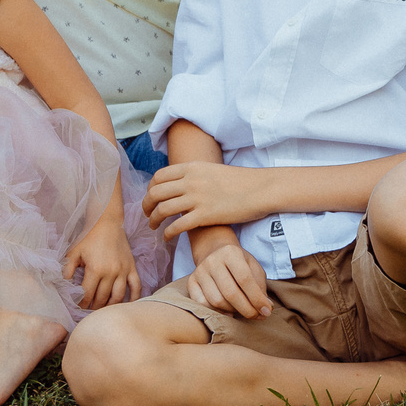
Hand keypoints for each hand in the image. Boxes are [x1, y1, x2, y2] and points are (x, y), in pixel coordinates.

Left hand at [65, 215, 140, 309]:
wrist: (107, 222)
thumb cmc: (89, 237)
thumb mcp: (74, 252)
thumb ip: (68, 269)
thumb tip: (63, 285)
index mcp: (96, 269)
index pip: (88, 294)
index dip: (82, 304)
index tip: (78, 309)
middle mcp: (111, 272)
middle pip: (102, 298)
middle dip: (94, 307)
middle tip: (89, 312)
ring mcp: (123, 271)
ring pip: (119, 297)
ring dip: (110, 306)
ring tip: (103, 310)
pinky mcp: (132, 268)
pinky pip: (136, 286)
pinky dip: (134, 298)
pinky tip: (127, 305)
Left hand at [141, 160, 269, 237]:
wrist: (259, 189)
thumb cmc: (238, 182)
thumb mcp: (211, 170)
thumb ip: (194, 175)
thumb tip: (179, 184)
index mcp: (192, 167)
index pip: (159, 177)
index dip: (150, 189)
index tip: (151, 199)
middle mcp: (191, 181)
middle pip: (155, 193)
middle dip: (146, 206)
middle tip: (146, 215)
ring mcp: (197, 198)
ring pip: (162, 210)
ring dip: (153, 220)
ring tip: (153, 227)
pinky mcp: (205, 215)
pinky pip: (177, 226)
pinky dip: (167, 233)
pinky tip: (167, 237)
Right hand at [181, 233, 269, 318]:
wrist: (215, 252)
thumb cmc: (239, 263)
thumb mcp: (253, 267)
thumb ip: (260, 286)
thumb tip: (266, 309)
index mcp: (231, 252)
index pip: (245, 279)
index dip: (257, 298)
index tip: (267, 311)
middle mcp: (213, 261)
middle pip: (230, 293)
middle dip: (247, 309)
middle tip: (257, 316)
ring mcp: (200, 271)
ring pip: (216, 301)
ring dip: (233, 311)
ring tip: (242, 310)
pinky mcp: (191, 282)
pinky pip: (202, 304)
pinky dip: (217, 312)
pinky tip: (228, 313)